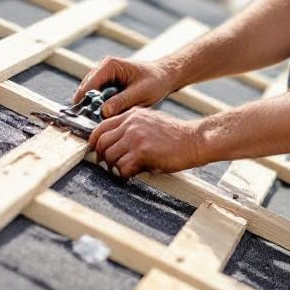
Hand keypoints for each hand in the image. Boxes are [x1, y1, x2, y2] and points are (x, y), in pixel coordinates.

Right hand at [73, 56, 176, 117]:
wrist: (164, 76)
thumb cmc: (156, 80)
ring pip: (90, 95)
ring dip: (94, 107)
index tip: (84, 118)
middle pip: (86, 90)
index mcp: (109, 65)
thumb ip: (121, 101)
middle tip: (92, 123)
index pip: (89, 85)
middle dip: (88, 106)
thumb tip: (103, 112)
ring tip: (101, 121)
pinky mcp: (106, 83)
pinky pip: (98, 97)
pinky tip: (107, 116)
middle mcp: (102, 68)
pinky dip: (101, 106)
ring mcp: (103, 75)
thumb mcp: (140, 93)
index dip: (85, 102)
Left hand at [88, 108, 202, 177]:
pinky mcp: (141, 152)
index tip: (94, 150)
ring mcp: (135, 137)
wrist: (195, 141)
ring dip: (115, 167)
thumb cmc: (177, 136)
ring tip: (125, 170)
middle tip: (108, 165)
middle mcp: (131, 124)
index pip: (101, 127)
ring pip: (110, 157)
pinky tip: (135, 172)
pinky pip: (122, 168)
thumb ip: (133, 128)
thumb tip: (116, 143)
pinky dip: (126, 174)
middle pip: (102, 142)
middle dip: (102, 157)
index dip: (94, 141)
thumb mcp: (152, 122)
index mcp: (132, 115)